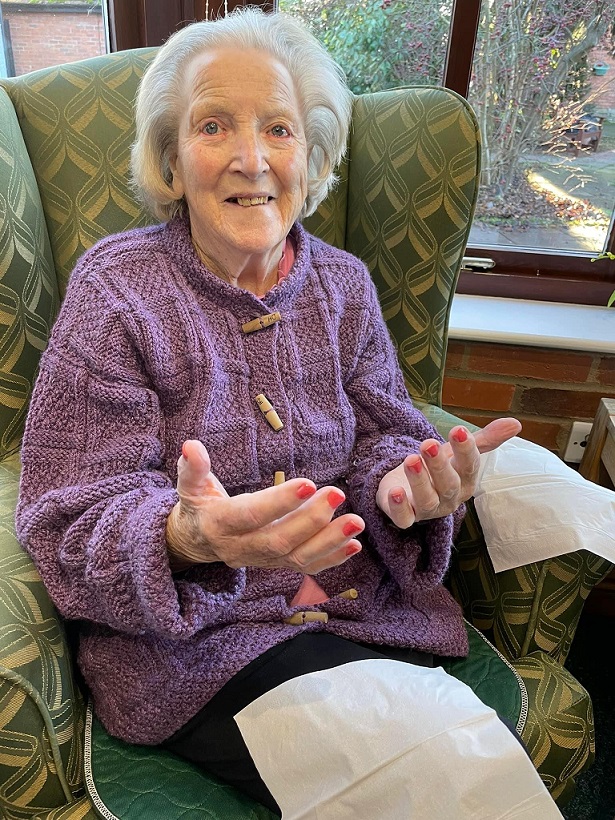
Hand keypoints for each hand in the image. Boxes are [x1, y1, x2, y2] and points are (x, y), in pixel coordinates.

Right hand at [165, 440, 364, 572]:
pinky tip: (354, 544)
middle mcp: (241, 548)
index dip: (278, 502)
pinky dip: (332, 558)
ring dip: (329, 542)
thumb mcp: (189, 487)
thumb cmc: (198, 507)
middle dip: (311, 520)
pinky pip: (306, 568)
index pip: (250, 515)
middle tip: (337, 494)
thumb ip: (192, 468)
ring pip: (297, 558)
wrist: (197, 543)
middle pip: (279, 540)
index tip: (307, 483)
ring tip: (356, 522)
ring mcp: (261, 560)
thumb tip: (191, 445)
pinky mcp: (277, 565)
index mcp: (219, 525)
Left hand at [376, 418, 521, 528]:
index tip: (458, 430)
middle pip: (448, 484)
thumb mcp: (458, 452)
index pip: (469, 465)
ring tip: (410, 459)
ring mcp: (427, 509)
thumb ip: (484, 440)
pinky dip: (399, 506)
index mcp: (465, 481)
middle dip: (438, 465)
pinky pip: (403, 517)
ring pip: (426, 499)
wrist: (409, 486)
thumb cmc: (438, 468)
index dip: (465, 449)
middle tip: (428, 444)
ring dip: (419, 480)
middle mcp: (449, 498)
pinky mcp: (405, 516)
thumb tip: (516, 423)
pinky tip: (394, 491)